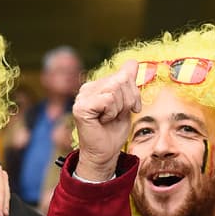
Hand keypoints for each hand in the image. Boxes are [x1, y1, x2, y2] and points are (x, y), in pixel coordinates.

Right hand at [71, 60, 140, 180]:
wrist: (105, 154)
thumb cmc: (113, 131)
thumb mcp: (126, 103)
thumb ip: (127, 82)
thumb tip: (132, 61)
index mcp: (97, 85)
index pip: (124, 76)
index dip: (133, 93)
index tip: (129, 109)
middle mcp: (87, 88)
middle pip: (121, 80)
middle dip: (128, 101)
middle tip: (117, 116)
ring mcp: (82, 96)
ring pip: (115, 89)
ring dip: (119, 108)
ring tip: (109, 119)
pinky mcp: (81, 107)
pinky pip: (108, 99)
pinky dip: (111, 112)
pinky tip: (103, 121)